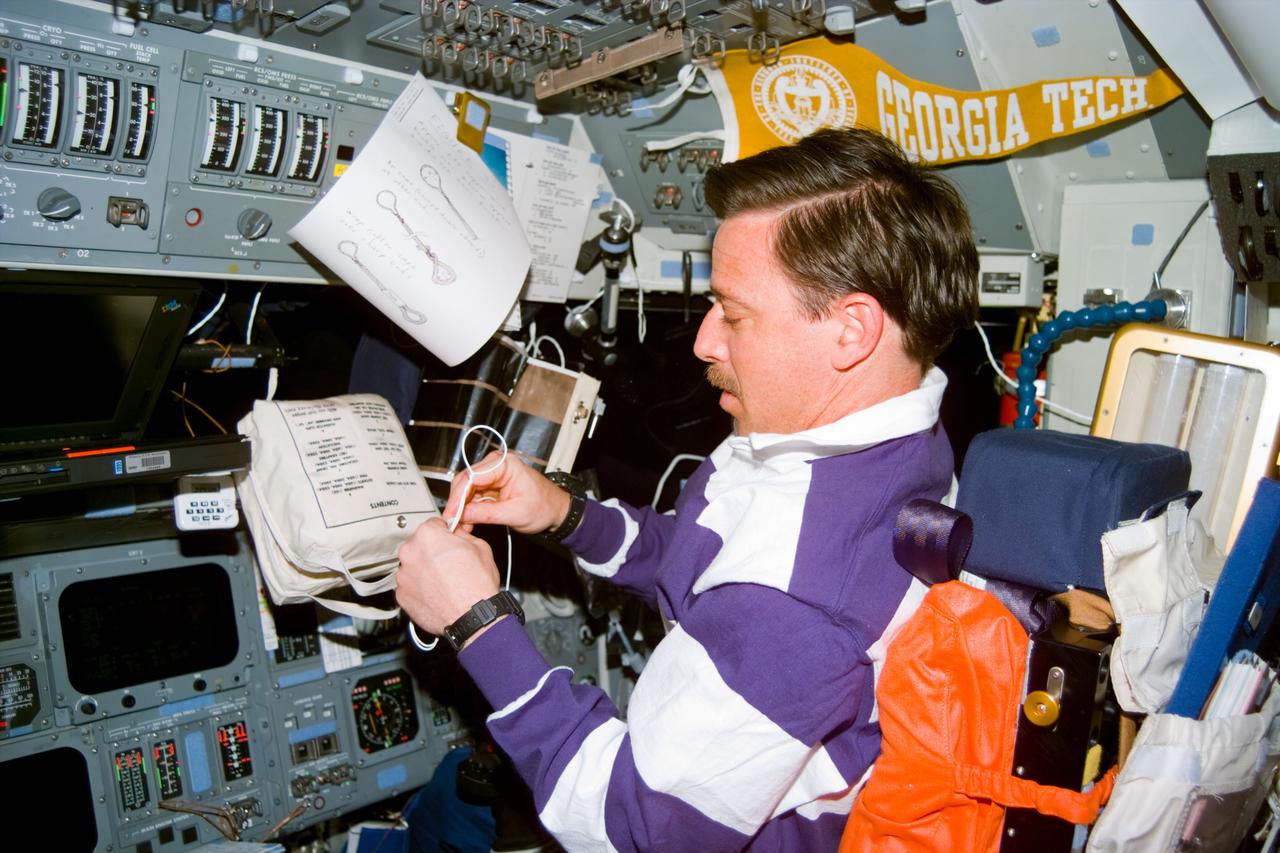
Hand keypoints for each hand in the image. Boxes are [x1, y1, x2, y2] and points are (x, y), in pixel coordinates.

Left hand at [396, 518, 499, 636]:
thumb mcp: (480, 547)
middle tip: (450, 563)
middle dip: (432, 552)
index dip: (444, 533)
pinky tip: (437, 593)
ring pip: (413, 566)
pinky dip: (420, 588)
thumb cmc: (476, 585)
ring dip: (425, 570)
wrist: (472, 616)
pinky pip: (410, 586)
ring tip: (445, 581)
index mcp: (428, 535)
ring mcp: (403, 575)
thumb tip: (457, 532)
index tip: (449, 540)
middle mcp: (410, 553)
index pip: (433, 524)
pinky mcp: (402, 595)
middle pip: (419, 545)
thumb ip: (462, 534)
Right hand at [443, 452, 571, 534]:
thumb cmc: (544, 507)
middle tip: (452, 522)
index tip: (451, 514)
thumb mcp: (516, 514)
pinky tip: (466, 522)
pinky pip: (472, 495)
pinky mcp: (490, 485)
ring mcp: (492, 474)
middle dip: (457, 503)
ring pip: (466, 489)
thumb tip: (463, 514)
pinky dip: (467, 509)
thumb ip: (487, 513)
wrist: (556, 510)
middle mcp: (497, 464)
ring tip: (460, 525)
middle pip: (465, 481)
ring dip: (461, 507)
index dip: (458, 497)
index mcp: (506, 464)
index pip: (472, 477)